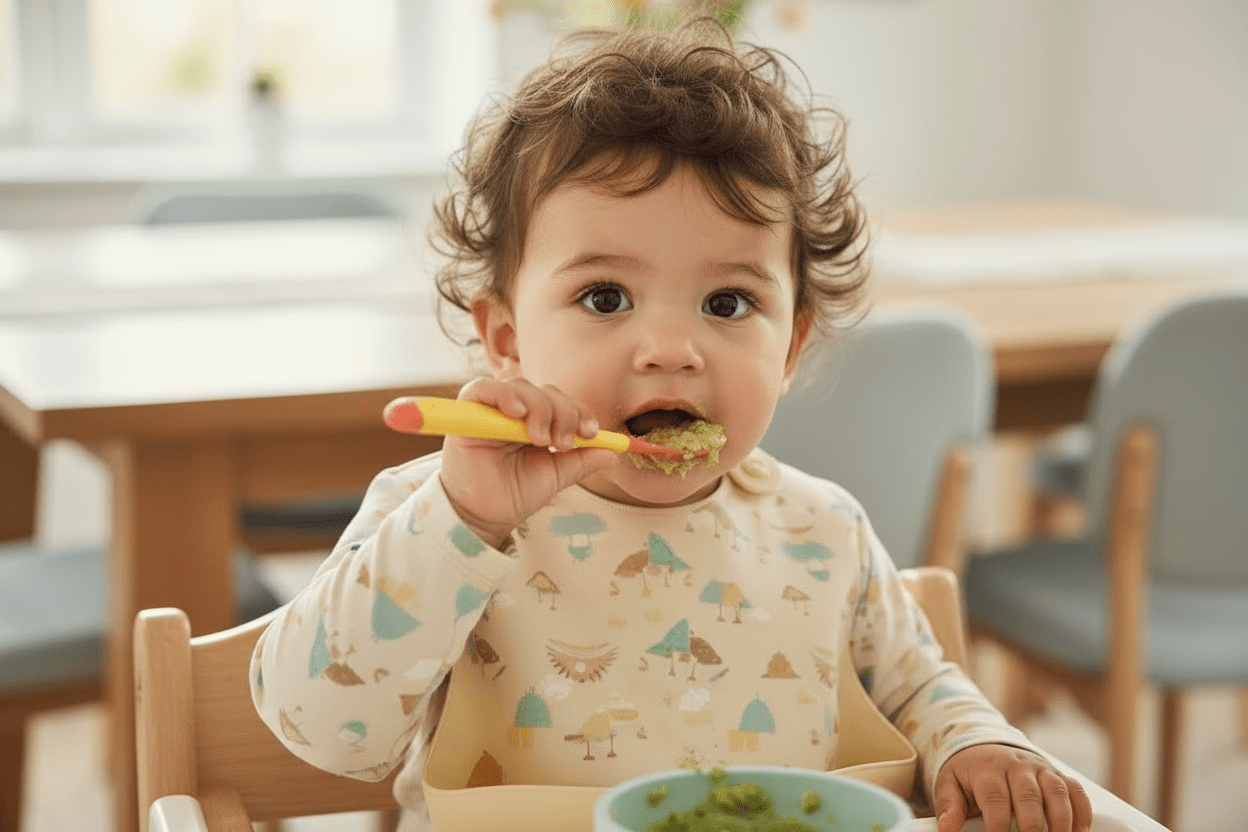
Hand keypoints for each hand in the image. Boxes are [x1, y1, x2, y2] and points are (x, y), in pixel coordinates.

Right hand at [438, 377, 618, 548]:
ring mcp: (492, 410)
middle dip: (563, 413)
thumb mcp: (557, 475)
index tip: (591, 433)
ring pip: (521, 387)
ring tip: (539, 439)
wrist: (484, 517)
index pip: (564, 402)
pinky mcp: (467, 413)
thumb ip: (583, 460)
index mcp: (538, 422)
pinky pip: (483, 389)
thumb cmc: (514, 494)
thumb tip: (615, 452)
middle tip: (562, 443)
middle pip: (546, 392)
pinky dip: (503, 395)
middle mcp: (515, 411)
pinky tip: (516, 413)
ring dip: (538, 408)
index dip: (580, 412)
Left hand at [934, 744, 1092, 831]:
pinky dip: (1082, 810)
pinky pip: (1075, 790)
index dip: (998, 824)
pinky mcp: (1057, 774)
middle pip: (1029, 796)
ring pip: (1056, 792)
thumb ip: (949, 805)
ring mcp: (1040, 769)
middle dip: (1032, 827)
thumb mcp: (949, 783)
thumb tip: (946, 828)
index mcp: (988, 770)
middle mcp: (1017, 767)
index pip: (995, 798)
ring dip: (1061, 820)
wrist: (983, 746)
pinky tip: (1081, 831)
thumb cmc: (968, 772)